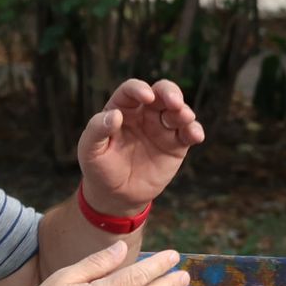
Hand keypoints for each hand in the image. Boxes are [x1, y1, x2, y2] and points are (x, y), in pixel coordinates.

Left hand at [75, 77, 203, 216]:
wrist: (117, 196)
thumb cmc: (100, 169)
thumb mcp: (90, 151)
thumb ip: (97, 130)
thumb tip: (115, 115)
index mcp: (122, 110)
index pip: (131, 91)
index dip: (139, 89)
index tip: (146, 97)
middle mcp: (144, 114)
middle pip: (161, 93)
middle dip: (170, 92)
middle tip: (174, 102)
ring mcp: (162, 128)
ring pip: (178, 111)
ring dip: (184, 111)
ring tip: (185, 118)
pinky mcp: (176, 145)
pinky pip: (188, 133)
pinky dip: (195, 131)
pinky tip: (196, 135)